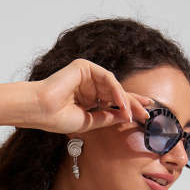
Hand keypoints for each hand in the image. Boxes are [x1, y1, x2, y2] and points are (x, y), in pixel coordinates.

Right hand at [30, 58, 150, 133]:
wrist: (41, 111)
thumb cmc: (58, 118)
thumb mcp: (90, 122)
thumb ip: (108, 117)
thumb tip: (126, 117)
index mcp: (88, 99)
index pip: (113, 102)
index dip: (129, 108)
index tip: (143, 116)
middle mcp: (89, 85)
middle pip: (116, 93)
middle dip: (133, 102)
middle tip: (148, 112)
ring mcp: (87, 75)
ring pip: (114, 86)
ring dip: (126, 100)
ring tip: (135, 113)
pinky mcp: (84, 67)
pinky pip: (107, 78)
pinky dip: (116, 92)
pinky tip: (123, 103)